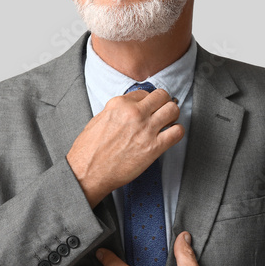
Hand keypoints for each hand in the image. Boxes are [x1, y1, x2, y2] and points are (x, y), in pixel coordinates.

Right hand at [66, 88, 182, 205]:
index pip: (144, 93)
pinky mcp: (153, 147)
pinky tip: (170, 136)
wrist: (87, 173)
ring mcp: (145, 129)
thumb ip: (117, 111)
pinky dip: (177, 132)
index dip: (148, 101)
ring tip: (167, 123)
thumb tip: (129, 110)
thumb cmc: (89, 151)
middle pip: (162, 96)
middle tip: (162, 112)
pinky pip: (177, 132)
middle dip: (164, 103)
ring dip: (173, 115)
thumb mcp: (98, 120)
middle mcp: (134, 113)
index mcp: (119, 104)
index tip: (149, 109)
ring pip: (173, 109)